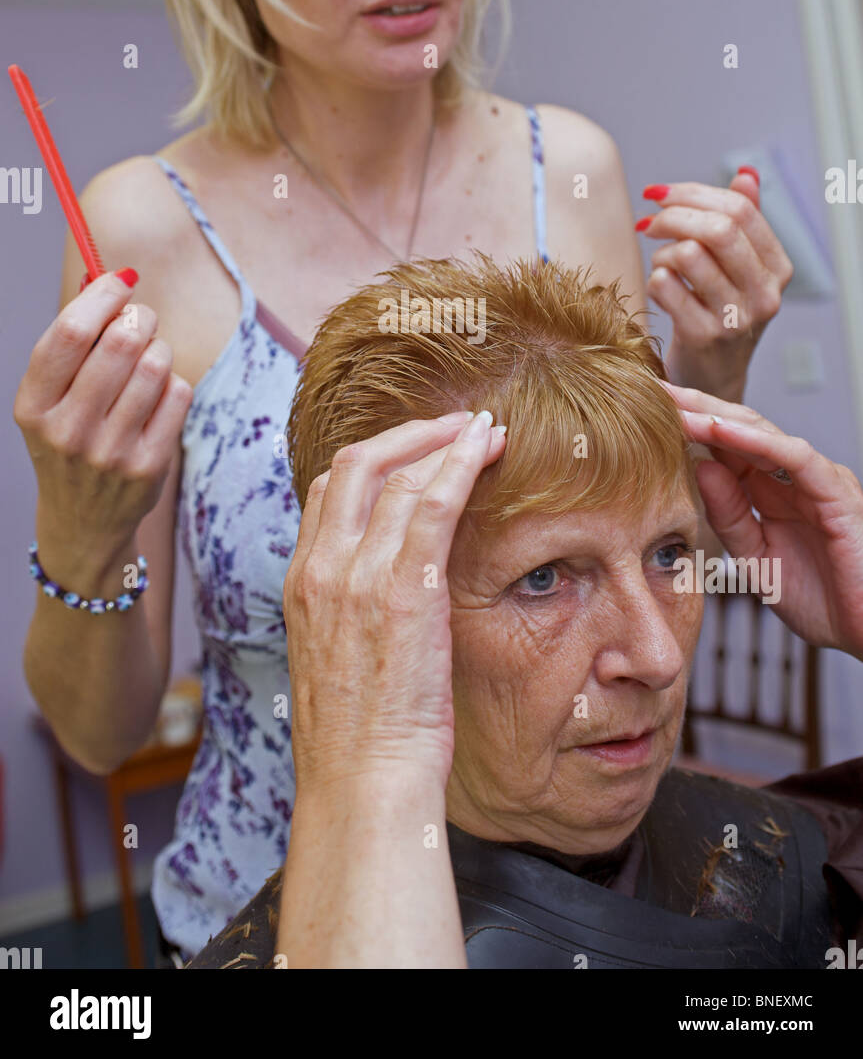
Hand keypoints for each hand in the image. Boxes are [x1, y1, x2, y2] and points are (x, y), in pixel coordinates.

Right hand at [13, 271, 192, 558]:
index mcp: (33, 405)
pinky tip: (159, 395)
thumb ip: (73, 343)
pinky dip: (173, 383)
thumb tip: (111, 281)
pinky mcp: (148, 465)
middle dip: (139, 318)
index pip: (70, 333)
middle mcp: (67, 430)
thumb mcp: (49, 399)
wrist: (84, 521)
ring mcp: (109, 451)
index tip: (120, 283)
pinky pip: (178, 393)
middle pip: (120, 342)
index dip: (102, 297)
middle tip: (141, 321)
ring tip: (150, 360)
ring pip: (156, 364)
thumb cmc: (70, 439)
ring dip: (159, 350)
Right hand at [282, 410, 506, 792]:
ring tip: (485, 430)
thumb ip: (356, 613)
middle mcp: (321, 569)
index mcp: (302, 583)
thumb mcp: (341, 662)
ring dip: (445, 440)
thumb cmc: (360, 741)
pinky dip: (461, 463)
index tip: (417, 452)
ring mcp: (357, 576)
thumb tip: (393, 596)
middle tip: (455, 425)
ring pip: (397, 474)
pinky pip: (432, 503)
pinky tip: (490, 447)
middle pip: (355, 464)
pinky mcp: (403, 590)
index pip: (328, 490)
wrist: (361, 786)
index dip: (375, 459)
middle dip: (409, 434)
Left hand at [638, 170, 792, 401]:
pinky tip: (660, 291)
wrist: (711, 378)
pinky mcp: (704, 338)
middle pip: (718, 229)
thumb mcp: (739, 268)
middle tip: (649, 223)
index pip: (740, 210)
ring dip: (662, 253)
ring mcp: (736, 318)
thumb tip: (747, 174)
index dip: (693, 192)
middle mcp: (764, 293)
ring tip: (661, 265)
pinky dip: (654, 280)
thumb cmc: (718, 312)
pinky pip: (666, 286)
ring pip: (688, 255)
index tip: (658, 194)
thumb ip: (744, 221)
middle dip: (673, 216)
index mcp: (777, 267)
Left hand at [661, 381, 862, 659]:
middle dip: (695, 408)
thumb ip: (729, 515)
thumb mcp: (757, 560)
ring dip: (717, 417)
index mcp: (771, 492)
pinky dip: (756, 442)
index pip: (724, 447)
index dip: (686, 428)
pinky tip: (719, 431)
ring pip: (762, 434)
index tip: (645, 414)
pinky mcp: (836, 492)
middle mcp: (793, 478)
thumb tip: (699, 466)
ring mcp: (816, 480)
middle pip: (738, 429)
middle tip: (653, 390)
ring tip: (677, 405)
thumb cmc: (823, 601)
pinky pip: (793, 457)